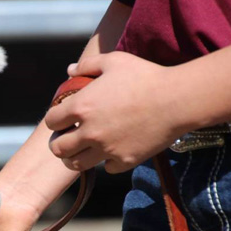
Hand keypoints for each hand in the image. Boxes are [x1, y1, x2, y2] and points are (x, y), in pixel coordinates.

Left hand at [46, 52, 189, 172]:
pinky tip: (112, 151)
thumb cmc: (146, 76)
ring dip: (76, 157)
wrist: (178, 99)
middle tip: (67, 138)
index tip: (62, 119)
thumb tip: (70, 71)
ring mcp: (106, 149)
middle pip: (57, 149)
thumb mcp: (114, 61)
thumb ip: (87, 64)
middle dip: (59, 143)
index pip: (51, 121)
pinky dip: (106, 162)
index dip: (55, 120)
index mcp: (81, 106)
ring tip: (82, 150)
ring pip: (76, 164)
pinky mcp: (124, 161)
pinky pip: (106, 168)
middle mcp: (89, 131)